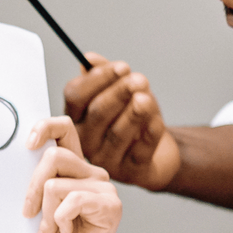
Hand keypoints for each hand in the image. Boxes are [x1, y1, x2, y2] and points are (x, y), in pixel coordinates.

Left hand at [21, 117, 120, 232]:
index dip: (45, 127)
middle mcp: (94, 174)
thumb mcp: (40, 204)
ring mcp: (106, 190)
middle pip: (54, 155)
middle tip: (28, 213)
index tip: (27, 144)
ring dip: (45, 212)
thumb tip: (20, 155)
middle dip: (33, 187)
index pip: (65, 129)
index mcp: (77, 169)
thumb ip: (38, 178)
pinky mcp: (111, 207)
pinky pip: (71, 201)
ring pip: (56, 182)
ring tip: (47, 232)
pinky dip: (59, 220)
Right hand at [63, 59, 181, 189]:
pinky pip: (139, 151)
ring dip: (134, 113)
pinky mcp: (130, 172)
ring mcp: (106, 159)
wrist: (157, 153)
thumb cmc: (134, 120)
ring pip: (117, 133)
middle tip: (139, 80)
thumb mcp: (121, 93)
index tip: (121, 67)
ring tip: (147, 99)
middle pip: (97, 113)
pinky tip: (157, 121)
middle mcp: (85, 141)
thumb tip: (90, 59)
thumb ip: (105, 75)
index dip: (97, 79)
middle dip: (119, 93)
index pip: (75, 96)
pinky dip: (149, 134)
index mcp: (76, 118)